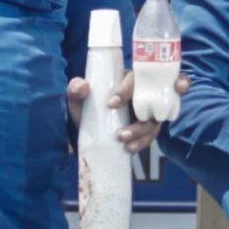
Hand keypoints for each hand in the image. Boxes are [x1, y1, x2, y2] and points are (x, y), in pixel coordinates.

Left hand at [69, 70, 192, 151]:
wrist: (89, 131)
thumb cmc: (86, 108)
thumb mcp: (78, 98)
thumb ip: (76, 89)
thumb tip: (82, 86)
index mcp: (127, 80)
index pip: (134, 79)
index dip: (126, 90)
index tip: (110, 104)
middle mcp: (142, 94)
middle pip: (151, 102)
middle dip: (139, 119)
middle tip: (120, 134)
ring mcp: (148, 112)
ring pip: (153, 121)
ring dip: (140, 134)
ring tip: (124, 143)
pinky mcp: (148, 128)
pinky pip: (151, 135)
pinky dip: (142, 143)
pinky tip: (130, 149)